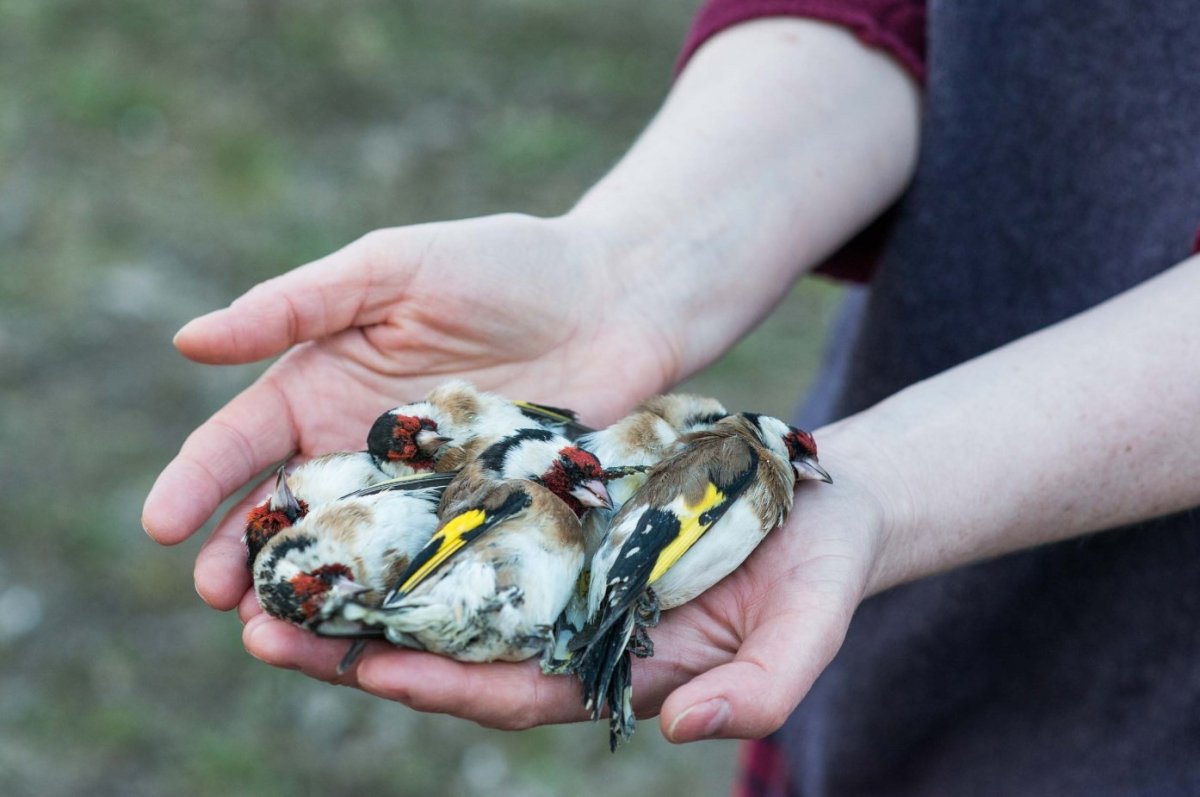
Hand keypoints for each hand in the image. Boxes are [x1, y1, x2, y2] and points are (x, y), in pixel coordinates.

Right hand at [142, 212, 679, 610]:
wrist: (616, 299)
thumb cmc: (504, 267)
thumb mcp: (392, 269)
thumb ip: (297, 304)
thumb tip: (186, 342)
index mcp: (323, 386)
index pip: (241, 443)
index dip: (197, 483)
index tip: (162, 527)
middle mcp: (359, 450)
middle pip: (284, 515)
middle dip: (244, 556)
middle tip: (219, 599)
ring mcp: (419, 492)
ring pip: (348, 555)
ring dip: (309, 593)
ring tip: (277, 631)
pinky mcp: (478, 521)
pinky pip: (427, 568)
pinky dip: (394, 601)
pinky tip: (372, 632)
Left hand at [239, 426, 903, 742]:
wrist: (822, 505)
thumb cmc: (817, 568)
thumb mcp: (808, 626)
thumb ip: (763, 688)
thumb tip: (685, 730)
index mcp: (615, 666)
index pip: (515, 691)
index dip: (447, 688)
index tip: (374, 674)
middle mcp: (569, 628)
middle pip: (450, 651)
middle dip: (360, 651)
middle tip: (265, 629)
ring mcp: (556, 574)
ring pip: (442, 592)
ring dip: (361, 588)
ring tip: (273, 577)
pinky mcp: (552, 518)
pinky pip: (468, 527)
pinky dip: (411, 525)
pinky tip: (353, 503)